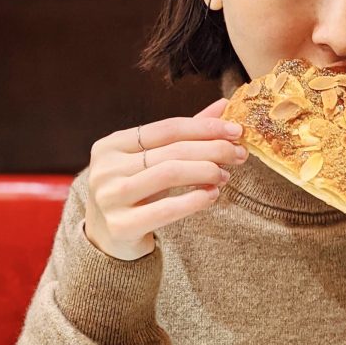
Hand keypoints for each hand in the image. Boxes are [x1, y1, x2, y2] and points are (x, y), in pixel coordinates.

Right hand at [84, 99, 246, 260]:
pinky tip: (212, 195)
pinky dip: (194, 200)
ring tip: (225, 175)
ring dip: (205, 171)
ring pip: (169, 174)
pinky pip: (165, 210)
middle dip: (212, 150)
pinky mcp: (121, 226)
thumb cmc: (136, 192)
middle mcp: (106, 168)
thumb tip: (223, 106)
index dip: (205, 128)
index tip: (235, 131)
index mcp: (112, 144)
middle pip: (171, 151)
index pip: (167, 129)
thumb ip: (185, 134)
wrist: (108, 238)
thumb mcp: (153, 160)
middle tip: (239, 154)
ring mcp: (110, 197)